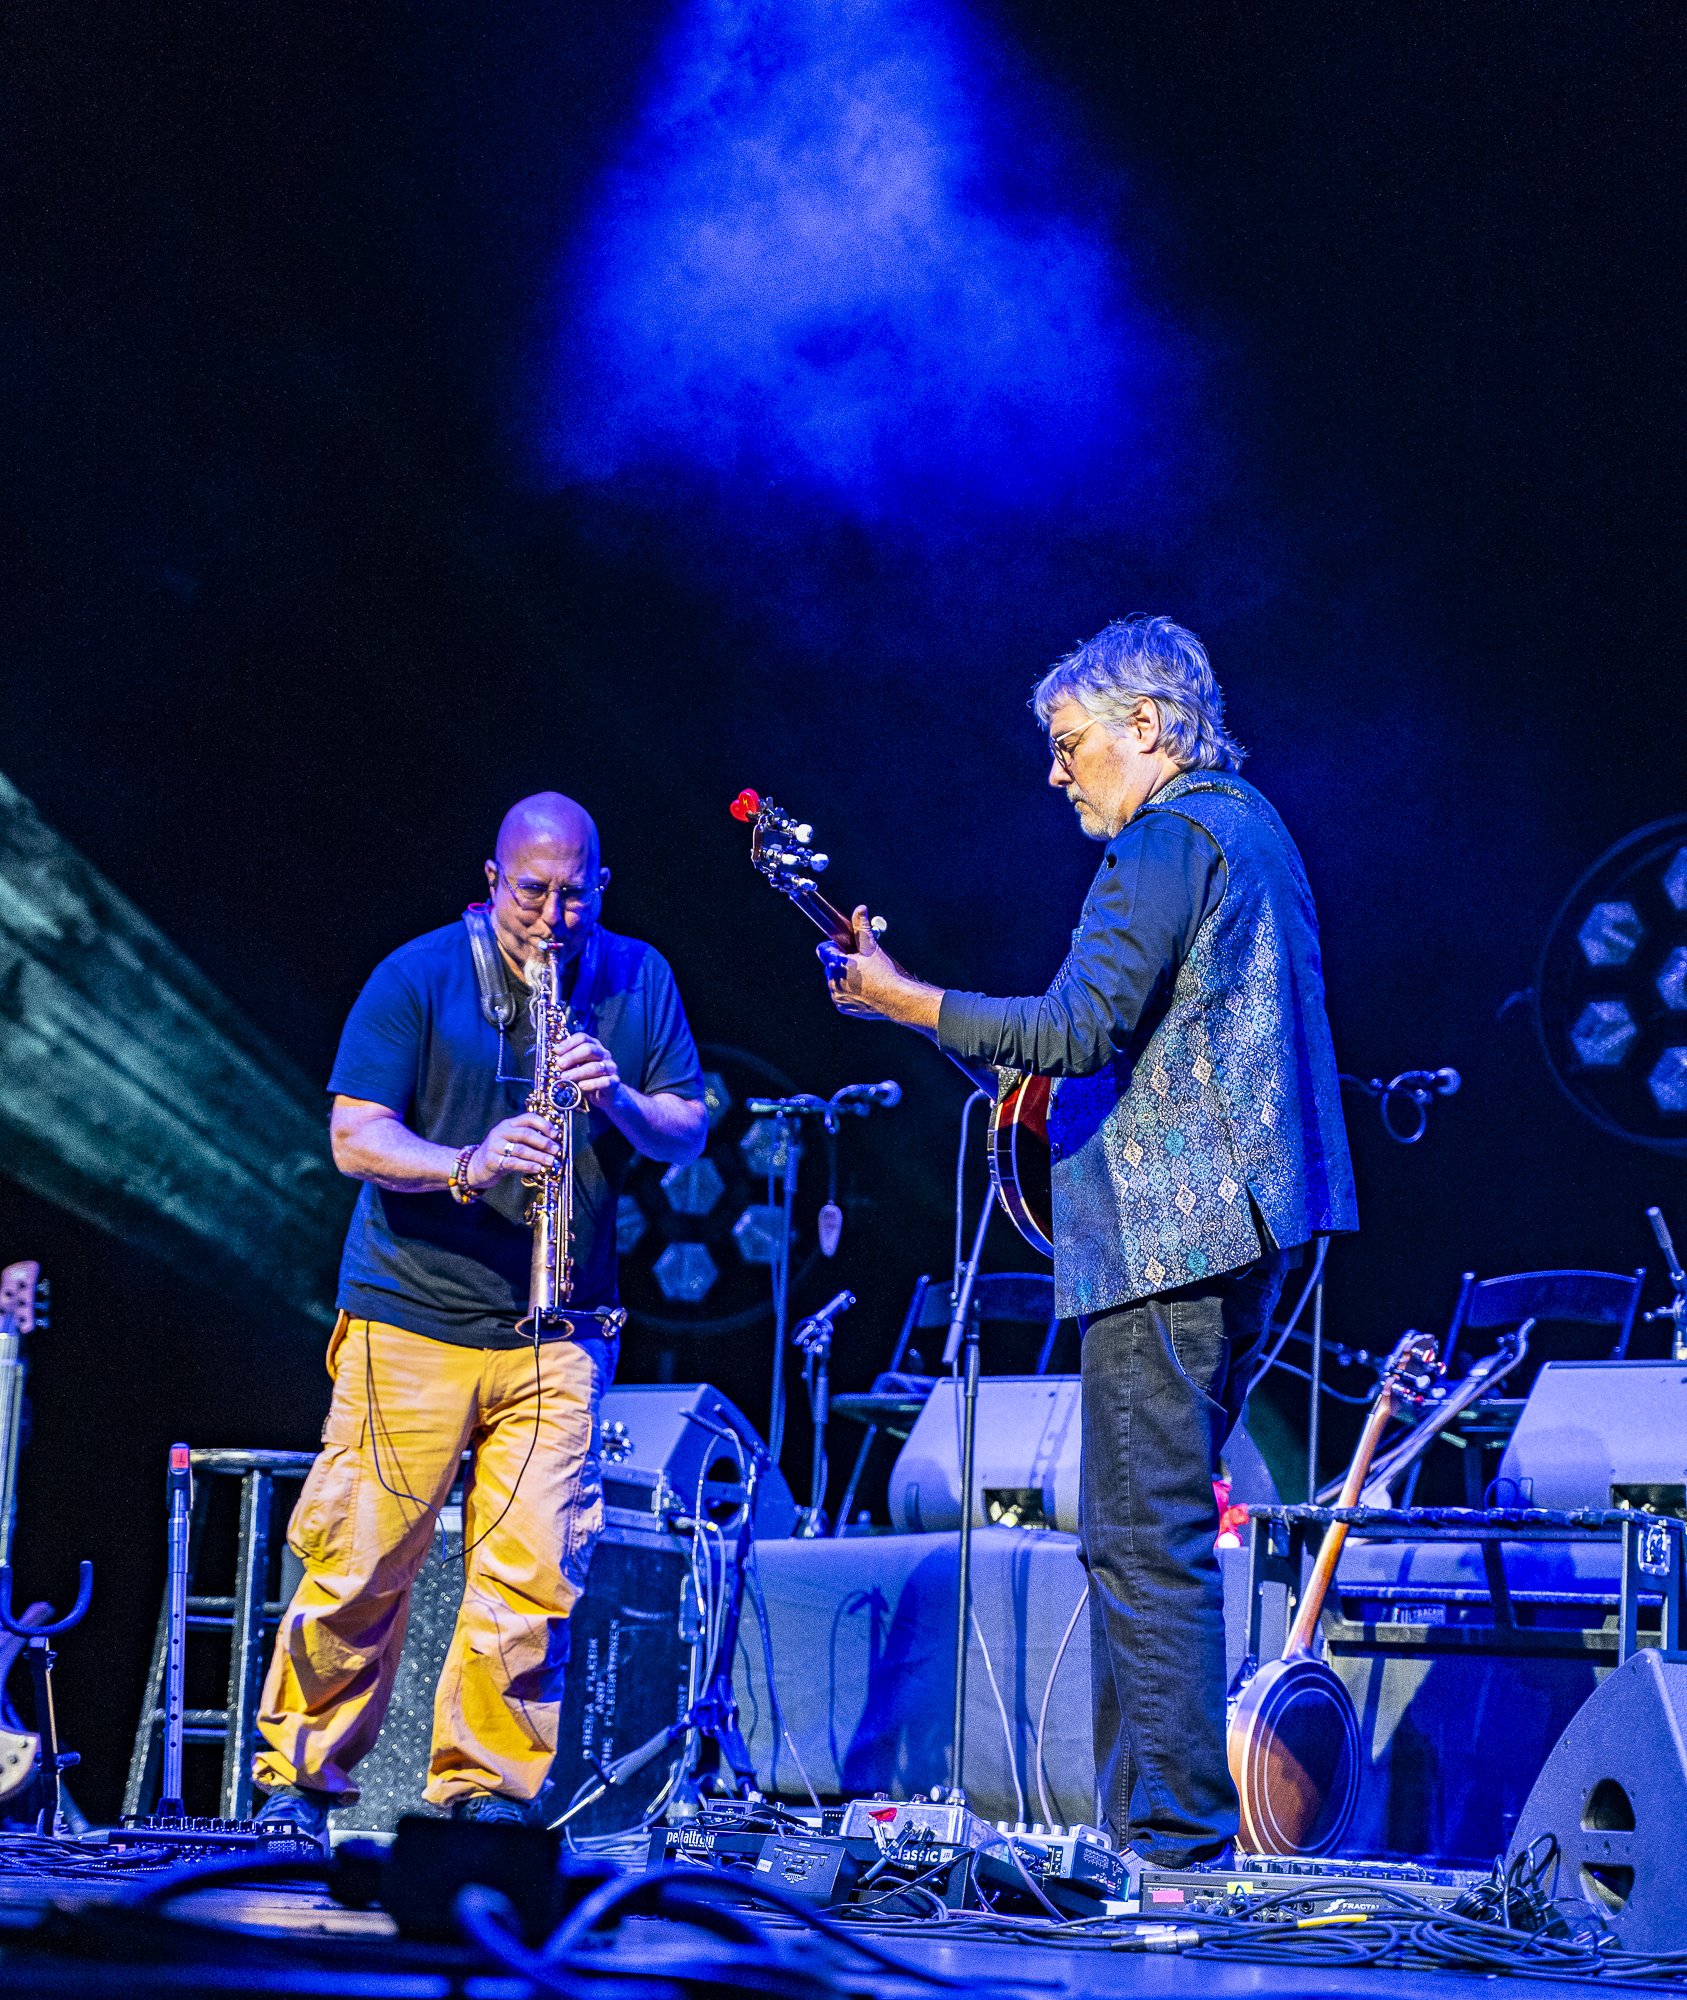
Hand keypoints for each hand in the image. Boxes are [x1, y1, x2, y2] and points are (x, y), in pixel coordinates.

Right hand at [470, 1112, 559, 1188]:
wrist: (475, 1167)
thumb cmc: (501, 1154)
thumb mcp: (513, 1143)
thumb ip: (530, 1142)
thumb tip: (555, 1146)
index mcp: (508, 1124)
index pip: (528, 1118)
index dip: (544, 1125)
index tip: (557, 1135)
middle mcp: (500, 1132)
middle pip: (526, 1134)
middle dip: (544, 1143)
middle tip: (557, 1151)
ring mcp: (494, 1145)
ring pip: (520, 1149)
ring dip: (539, 1156)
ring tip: (552, 1162)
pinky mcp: (491, 1160)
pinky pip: (512, 1162)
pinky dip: (527, 1166)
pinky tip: (538, 1168)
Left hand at [552, 1030, 621, 1107]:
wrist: (607, 1095)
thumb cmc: (589, 1078)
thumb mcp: (578, 1067)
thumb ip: (569, 1062)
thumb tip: (555, 1060)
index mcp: (594, 1046)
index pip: (582, 1038)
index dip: (569, 1043)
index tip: (556, 1051)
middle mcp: (603, 1054)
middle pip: (589, 1049)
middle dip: (572, 1056)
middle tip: (559, 1064)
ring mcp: (610, 1067)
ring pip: (595, 1067)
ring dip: (578, 1072)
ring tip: (565, 1077)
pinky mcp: (614, 1082)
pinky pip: (605, 1082)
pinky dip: (592, 1084)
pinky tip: (581, 1086)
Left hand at [818, 906, 915, 1022]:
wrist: (895, 999)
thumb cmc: (883, 973)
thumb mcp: (871, 947)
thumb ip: (861, 927)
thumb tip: (860, 909)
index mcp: (836, 964)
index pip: (823, 949)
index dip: (834, 947)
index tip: (846, 949)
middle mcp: (832, 981)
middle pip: (829, 965)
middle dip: (841, 962)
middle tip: (859, 964)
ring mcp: (836, 995)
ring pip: (835, 980)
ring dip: (844, 977)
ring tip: (863, 978)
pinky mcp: (842, 1006)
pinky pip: (840, 995)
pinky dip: (848, 991)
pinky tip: (862, 989)